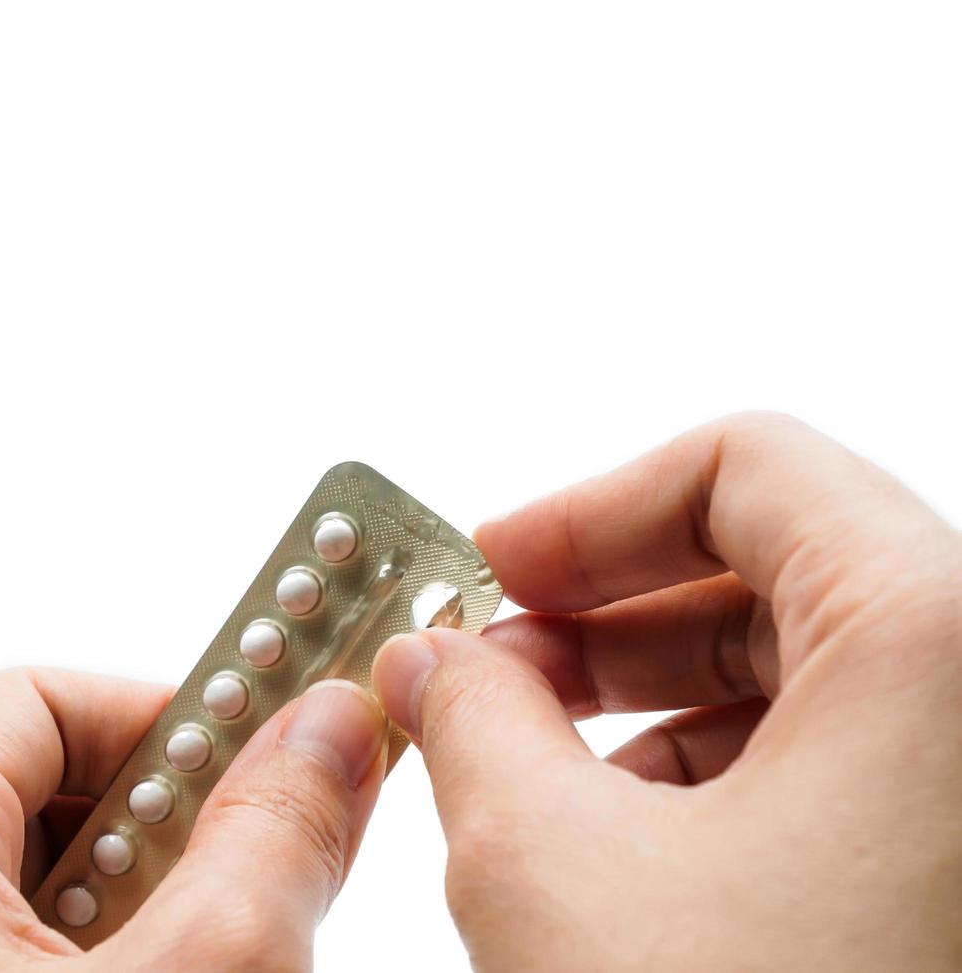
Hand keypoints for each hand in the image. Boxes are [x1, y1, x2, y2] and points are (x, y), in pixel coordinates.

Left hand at [0, 668, 387, 970]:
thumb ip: (268, 845)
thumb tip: (333, 725)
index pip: (51, 694)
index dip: (182, 711)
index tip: (285, 745)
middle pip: (52, 791)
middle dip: (181, 833)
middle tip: (268, 885)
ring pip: (48, 889)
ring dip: (156, 915)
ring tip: (219, 964)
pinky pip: (16, 954)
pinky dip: (113, 968)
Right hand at [373, 412, 961, 970]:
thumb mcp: (549, 869)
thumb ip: (469, 720)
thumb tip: (435, 666)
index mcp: (936, 649)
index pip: (750, 466)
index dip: (591, 509)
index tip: (497, 567)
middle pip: (782, 569)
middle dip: (609, 621)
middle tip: (494, 674)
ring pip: (815, 678)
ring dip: (654, 709)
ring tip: (537, 779)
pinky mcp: (960, 877)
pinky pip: (855, 772)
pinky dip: (727, 785)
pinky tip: (625, 854)